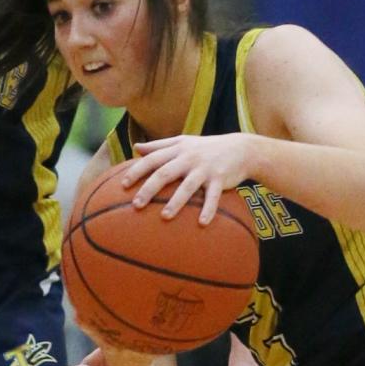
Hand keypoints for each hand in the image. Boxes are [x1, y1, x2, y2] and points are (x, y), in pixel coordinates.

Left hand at [121, 133, 252, 223]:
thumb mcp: (182, 142)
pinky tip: (202, 223)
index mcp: (177, 150)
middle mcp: (189, 158)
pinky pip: (213, 197)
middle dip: (149, 188)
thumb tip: (136, 148)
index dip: (137, 171)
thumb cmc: (206, 148)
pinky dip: (208, 210)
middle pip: (165, 173)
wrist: (240, 149)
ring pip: (187, 186)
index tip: (123, 185)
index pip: (152, 159)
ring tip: (164, 217)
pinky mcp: (220, 179)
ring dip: (176, 202)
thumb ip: (158, 146)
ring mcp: (205, 169)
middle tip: (136, 205)